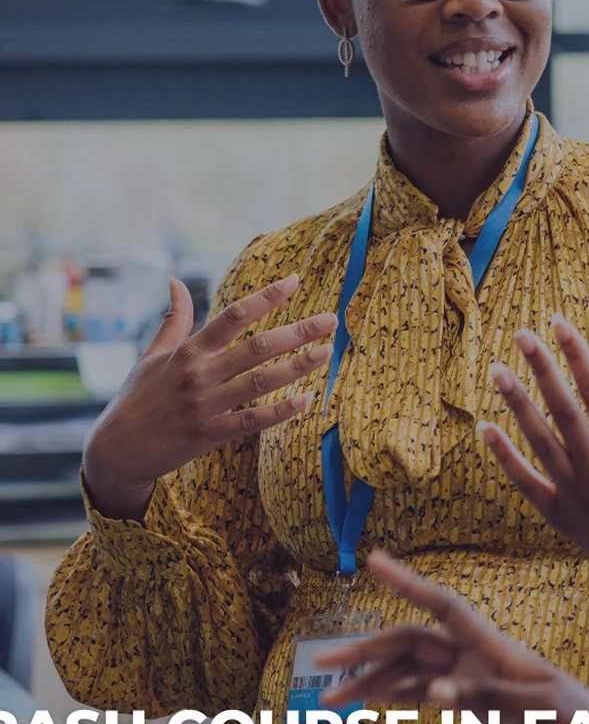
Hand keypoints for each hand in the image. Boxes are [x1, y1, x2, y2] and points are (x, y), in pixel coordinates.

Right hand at [83, 274, 335, 519]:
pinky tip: (306, 399)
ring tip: (326, 353)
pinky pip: (252, 421)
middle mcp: (199, 374)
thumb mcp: (152, 354)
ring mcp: (206, 405)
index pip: (234, 315)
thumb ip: (174, 319)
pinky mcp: (210, 434)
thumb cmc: (138, 397)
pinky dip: (280, 410)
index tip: (294, 280)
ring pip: (260, 381)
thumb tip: (175, 281)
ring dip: (297, 367)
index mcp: (189, 350)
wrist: (116, 449)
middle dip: (297, 331)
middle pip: (257, 346)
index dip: (266, 296)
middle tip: (330, 320)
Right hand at [316, 551, 588, 723]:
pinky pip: (419, 695)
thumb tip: (433, 693)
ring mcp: (466, 679)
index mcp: (490, 646)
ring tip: (328, 700)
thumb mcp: (541, 707)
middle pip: (407, 643)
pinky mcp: (468, 704)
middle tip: (321, 662)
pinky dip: (392, 698)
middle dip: (364, 650)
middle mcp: (470, 656)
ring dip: (368, 683)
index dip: (405, 581)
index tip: (372, 560)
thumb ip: (489, 695)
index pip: (440, 604)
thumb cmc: (580, 718)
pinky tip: (370, 703)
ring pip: (405, 673)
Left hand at [480, 316, 588, 635]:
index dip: (577, 355)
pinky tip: (484, 428)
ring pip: (540, 440)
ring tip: (496, 371)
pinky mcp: (558, 514)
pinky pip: (524, 481)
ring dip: (517, 405)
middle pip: (564, 410)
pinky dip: (504, 456)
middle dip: (542, 369)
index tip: (558, 323)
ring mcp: (576, 492)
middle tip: (521, 334)